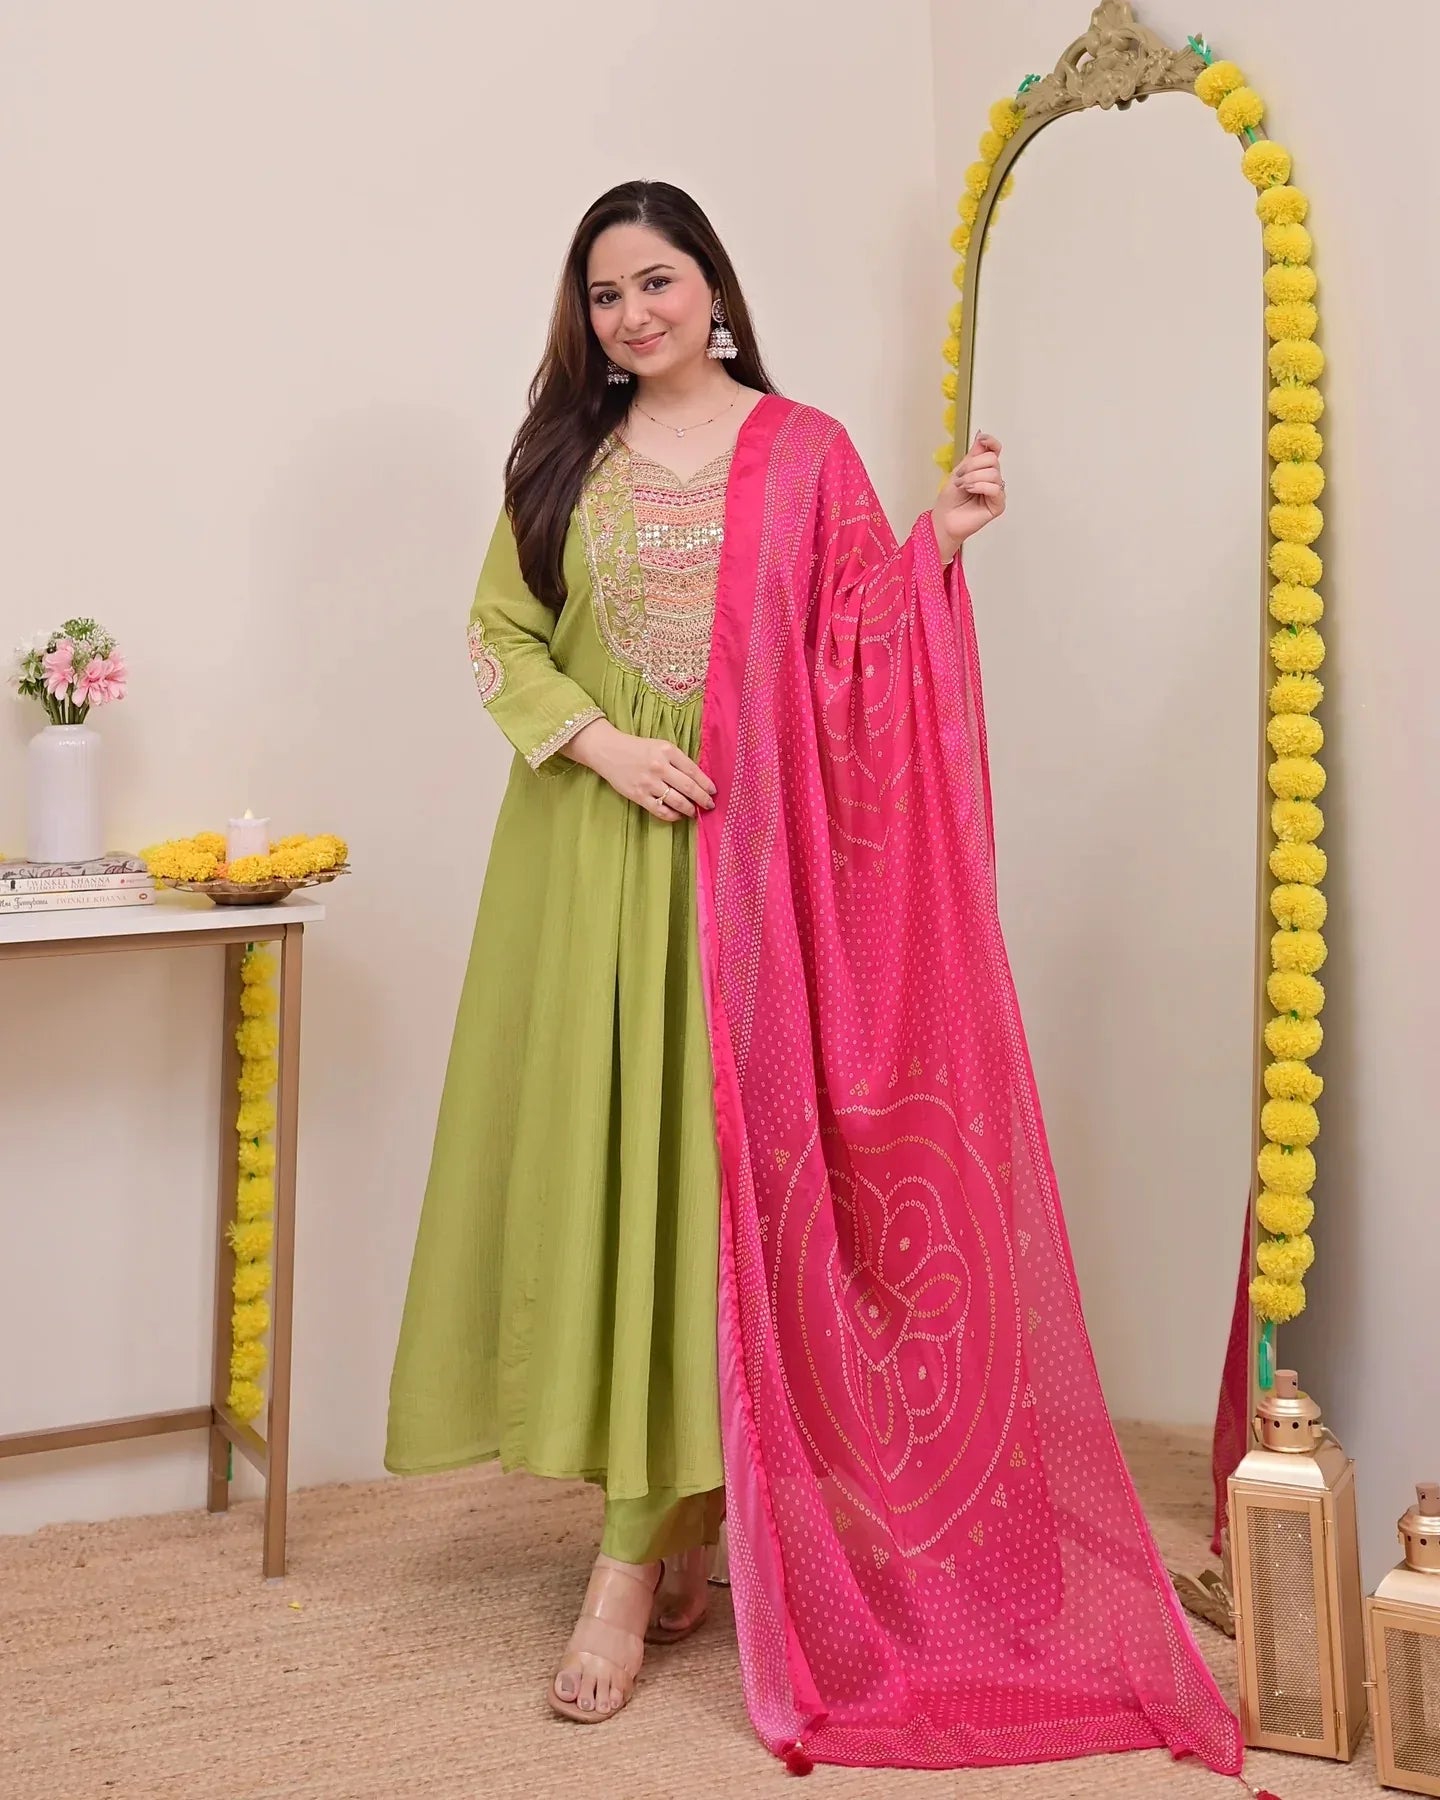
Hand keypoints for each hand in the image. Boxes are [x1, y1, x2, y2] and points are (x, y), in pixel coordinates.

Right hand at [565, 719, 715, 820]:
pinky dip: (672, 815)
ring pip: (677, 801)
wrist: (608, 751)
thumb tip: (697, 779)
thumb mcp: (659, 745)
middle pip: (688, 787)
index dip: (706, 783)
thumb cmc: (637, 748)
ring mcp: (648, 783)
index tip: (713, 791)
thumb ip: (677, 760)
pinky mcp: (638, 795)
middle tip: (710, 805)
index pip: (693, 770)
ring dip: (689, 809)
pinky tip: (677, 815)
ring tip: (695, 812)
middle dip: (702, 799)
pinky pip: (660, 810)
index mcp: (667, 751)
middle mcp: (659, 766)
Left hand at [932, 432, 1005, 561]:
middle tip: (960, 476)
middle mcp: (992, 479)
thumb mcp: (959, 471)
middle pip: (992, 459)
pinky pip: (995, 489)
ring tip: (963, 486)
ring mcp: (996, 492)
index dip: (991, 442)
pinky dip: (981, 486)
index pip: (995, 450)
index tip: (981, 439)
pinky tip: (970, 490)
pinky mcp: (998, 505)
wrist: (944, 519)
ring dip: (973, 477)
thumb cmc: (950, 499)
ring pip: (993, 473)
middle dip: (973, 465)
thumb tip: (981, 434)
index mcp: (983, 469)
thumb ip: (972, 455)